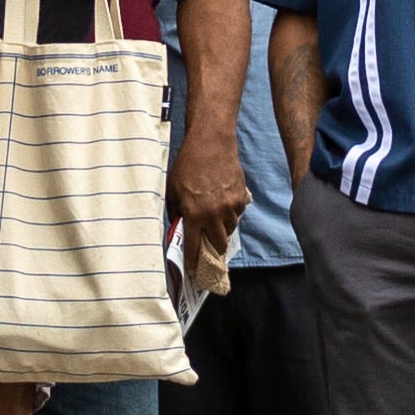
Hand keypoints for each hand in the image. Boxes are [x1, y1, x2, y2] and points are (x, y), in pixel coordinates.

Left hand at [172, 130, 248, 260]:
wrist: (211, 142)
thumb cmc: (188, 164)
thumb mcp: (173, 189)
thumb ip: (176, 212)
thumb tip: (179, 228)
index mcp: (194, 214)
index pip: (193, 246)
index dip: (193, 262)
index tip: (193, 272)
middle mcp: (214, 214)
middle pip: (219, 244)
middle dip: (214, 249)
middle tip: (209, 248)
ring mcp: (230, 206)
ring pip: (230, 229)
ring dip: (222, 228)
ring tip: (215, 218)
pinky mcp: (241, 197)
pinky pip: (237, 214)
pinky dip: (231, 213)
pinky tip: (223, 202)